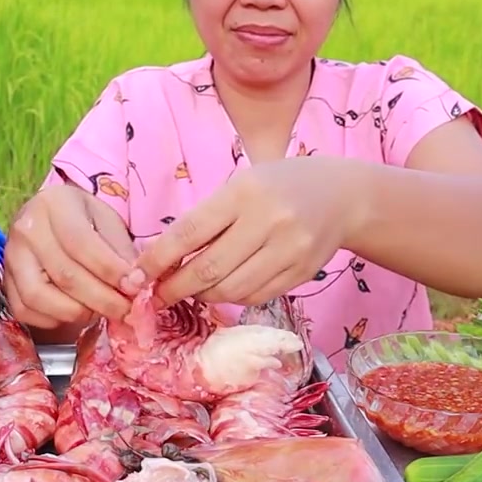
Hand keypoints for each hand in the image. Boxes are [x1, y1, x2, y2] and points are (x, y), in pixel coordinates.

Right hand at [3, 184, 135, 327]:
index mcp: (54, 204)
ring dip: (76, 313)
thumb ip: (121, 251)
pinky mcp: (5, 280)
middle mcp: (26, 228)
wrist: (51, 216)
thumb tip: (133, 285)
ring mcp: (11, 255)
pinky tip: (73, 311)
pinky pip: (24, 310)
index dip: (110, 271)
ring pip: (39, 297)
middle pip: (64, 275)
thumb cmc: (84, 218)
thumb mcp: (107, 221)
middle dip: (102, 299)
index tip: (134, 287)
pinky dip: (52, 320)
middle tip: (125, 309)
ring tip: (98, 311)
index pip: (82, 244)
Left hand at [133, 157, 363, 307]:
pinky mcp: (301, 274)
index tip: (137, 275)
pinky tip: (222, 289)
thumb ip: (208, 217)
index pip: (190, 232)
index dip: (158, 259)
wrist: (344, 197)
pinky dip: (231, 298)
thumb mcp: (242, 184)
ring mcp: (288, 251)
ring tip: (190, 289)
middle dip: (175, 287)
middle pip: (209, 269)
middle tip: (157, 295)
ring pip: (231, 289)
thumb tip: (163, 257)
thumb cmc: (281, 185)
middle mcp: (268, 221)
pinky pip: (255, 296)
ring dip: (202, 295)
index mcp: (244, 192)